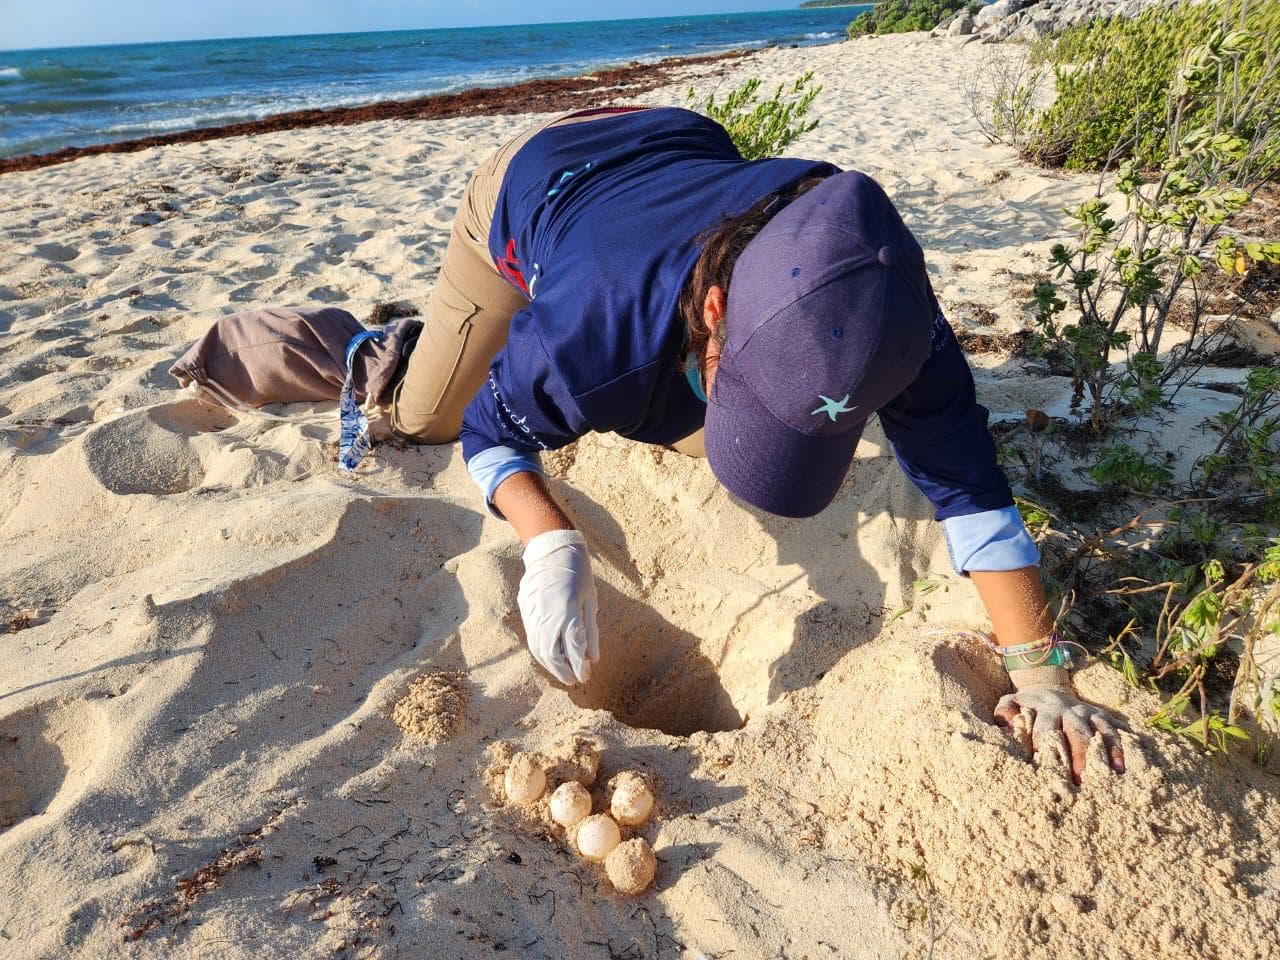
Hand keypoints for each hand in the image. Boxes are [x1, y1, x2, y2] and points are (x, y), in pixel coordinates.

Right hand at [517, 529, 599, 683]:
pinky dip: (541, 652)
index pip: (573, 649)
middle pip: (552, 655)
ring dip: (551, 665)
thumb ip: (590, 631)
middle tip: (574, 679)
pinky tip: (551, 656)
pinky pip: (532, 638)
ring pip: (538, 649)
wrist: (552, 550)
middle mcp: (547, 615)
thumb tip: (592, 659)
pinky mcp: (525, 611)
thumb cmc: (578, 573)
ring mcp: (533, 613)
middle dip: (563, 671)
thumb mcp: (590, 600)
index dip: (579, 667)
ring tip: (563, 672)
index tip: (585, 676)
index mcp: (567, 612)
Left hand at [995, 672, 1127, 784]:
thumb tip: (1005, 725)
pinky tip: (1125, 765)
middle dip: (1079, 757)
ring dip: (1106, 752)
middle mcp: (1069, 711)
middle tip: (1081, 781)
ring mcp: (1088, 713)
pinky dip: (1122, 746)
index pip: (1046, 732)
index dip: (1046, 750)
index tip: (1047, 772)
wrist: (1047, 687)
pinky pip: (1116, 730)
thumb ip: (1005, 712)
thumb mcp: (1011, 703)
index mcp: (1045, 710)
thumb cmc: (1027, 706)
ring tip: (1112, 774)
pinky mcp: (1103, 716)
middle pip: (1076, 734)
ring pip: (1100, 732)